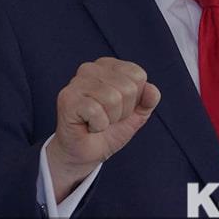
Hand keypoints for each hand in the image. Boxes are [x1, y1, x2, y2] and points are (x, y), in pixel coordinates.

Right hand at [47, 57, 160, 201]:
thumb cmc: (109, 130)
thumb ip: (149, 100)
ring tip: (98, 121)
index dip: (135, 99)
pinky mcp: (67, 98)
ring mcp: (76, 82)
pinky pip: (97, 111)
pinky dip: (98, 125)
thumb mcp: (137, 114)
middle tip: (108, 118)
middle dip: (123, 111)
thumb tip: (152, 89)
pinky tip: (88, 126)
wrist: (86, 153)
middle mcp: (90, 68)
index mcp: (108, 66)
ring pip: (113, 99)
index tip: (120, 108)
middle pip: (128, 88)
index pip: (138, 75)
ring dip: (110, 119)